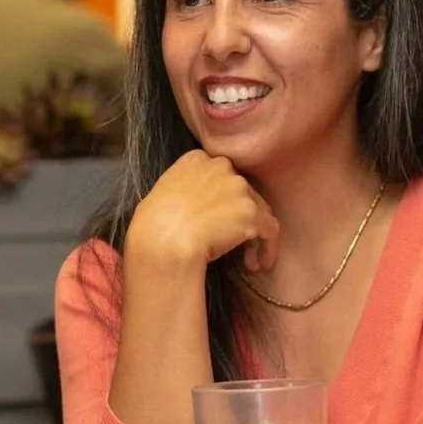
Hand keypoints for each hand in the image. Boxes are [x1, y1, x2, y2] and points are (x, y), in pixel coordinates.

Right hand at [127, 150, 279, 272]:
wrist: (163, 241)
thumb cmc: (152, 225)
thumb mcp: (161, 193)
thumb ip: (181, 190)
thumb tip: (187, 207)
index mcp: (196, 159)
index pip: (220, 175)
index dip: (223, 199)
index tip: (220, 220)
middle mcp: (221, 166)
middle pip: (242, 191)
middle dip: (241, 217)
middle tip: (235, 242)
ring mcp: (238, 187)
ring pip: (258, 210)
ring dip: (254, 235)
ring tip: (248, 261)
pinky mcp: (251, 211)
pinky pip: (270, 229)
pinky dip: (268, 248)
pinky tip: (260, 264)